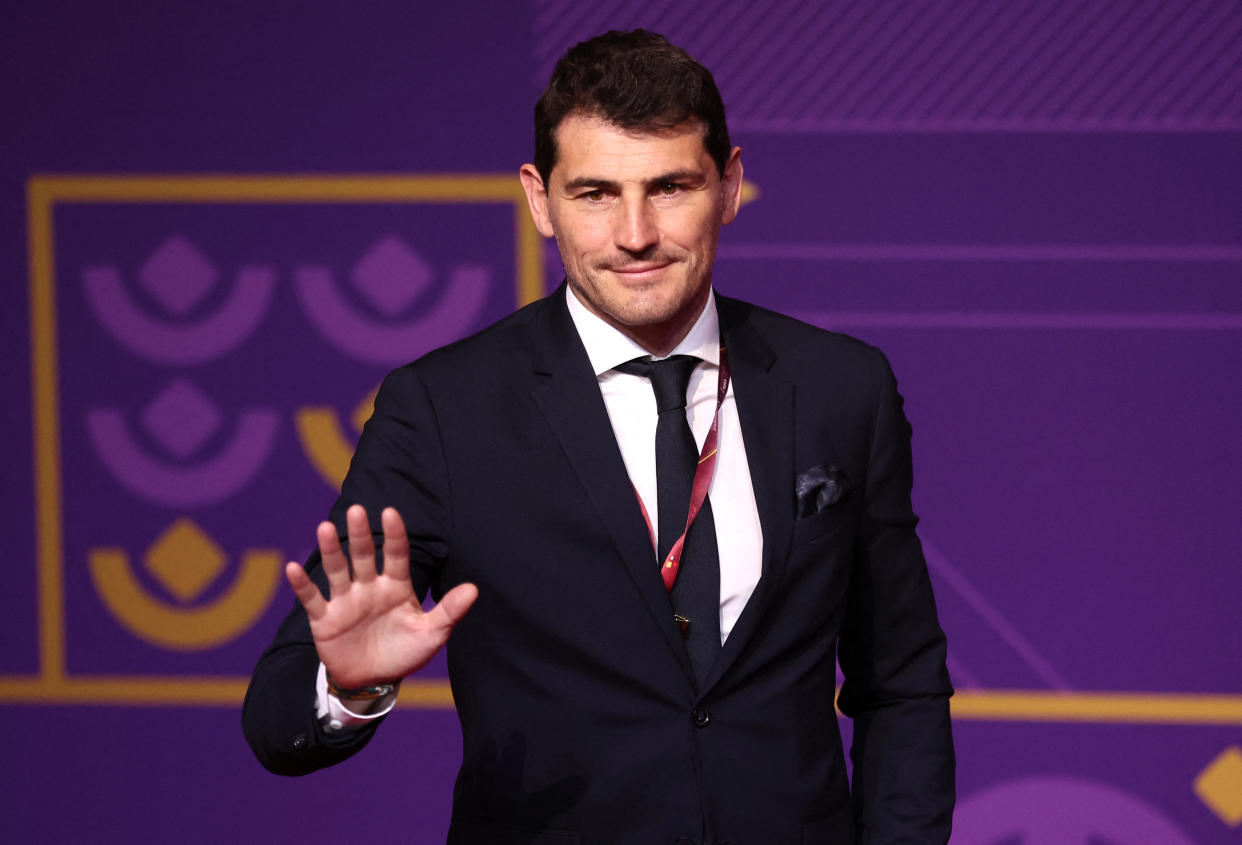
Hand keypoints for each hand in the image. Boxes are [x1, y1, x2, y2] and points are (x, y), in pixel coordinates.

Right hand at [284, 504, 476, 688]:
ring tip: (324, 528)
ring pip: (337, 570)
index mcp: (396, 586)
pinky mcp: (325, 619)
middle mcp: (369, 587)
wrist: (373, 680)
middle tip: (357, 510)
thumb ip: (449, 611)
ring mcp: (345, 601)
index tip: (391, 512)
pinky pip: (312, 599)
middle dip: (360, 534)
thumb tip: (474, 589)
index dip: (394, 534)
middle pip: (363, 555)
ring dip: (330, 550)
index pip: (395, 554)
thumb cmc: (404, 652)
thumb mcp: (431, 634)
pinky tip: (292, 569)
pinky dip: (302, 585)